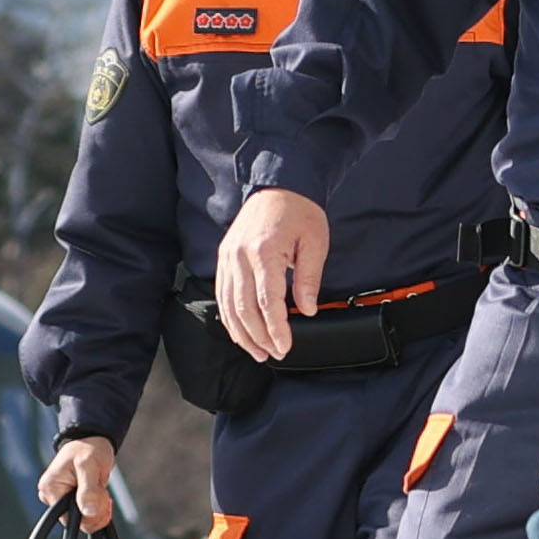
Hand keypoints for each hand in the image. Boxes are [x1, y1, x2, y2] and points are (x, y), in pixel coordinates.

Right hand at [37, 436, 117, 533]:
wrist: (92, 441)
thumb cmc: (88, 449)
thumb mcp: (89, 466)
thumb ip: (89, 491)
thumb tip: (88, 513)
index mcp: (50, 489)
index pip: (69, 519)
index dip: (89, 514)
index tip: (101, 497)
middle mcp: (52, 497)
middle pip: (78, 521)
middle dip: (97, 509)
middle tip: (102, 491)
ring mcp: (62, 500)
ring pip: (86, 519)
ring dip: (100, 508)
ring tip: (101, 488)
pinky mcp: (73, 501)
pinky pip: (88, 515)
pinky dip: (99, 507)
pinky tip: (101, 494)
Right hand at [217, 188, 331, 361]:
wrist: (279, 184)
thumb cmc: (300, 211)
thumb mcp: (315, 244)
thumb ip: (308, 279)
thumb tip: (306, 310)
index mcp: (263, 251)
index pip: (267, 301)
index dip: (276, 328)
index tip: (285, 346)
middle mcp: (239, 256)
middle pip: (243, 308)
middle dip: (259, 336)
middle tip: (274, 354)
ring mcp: (227, 256)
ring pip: (228, 304)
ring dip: (242, 332)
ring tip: (257, 351)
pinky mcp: (224, 257)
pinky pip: (223, 293)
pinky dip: (230, 315)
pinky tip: (241, 331)